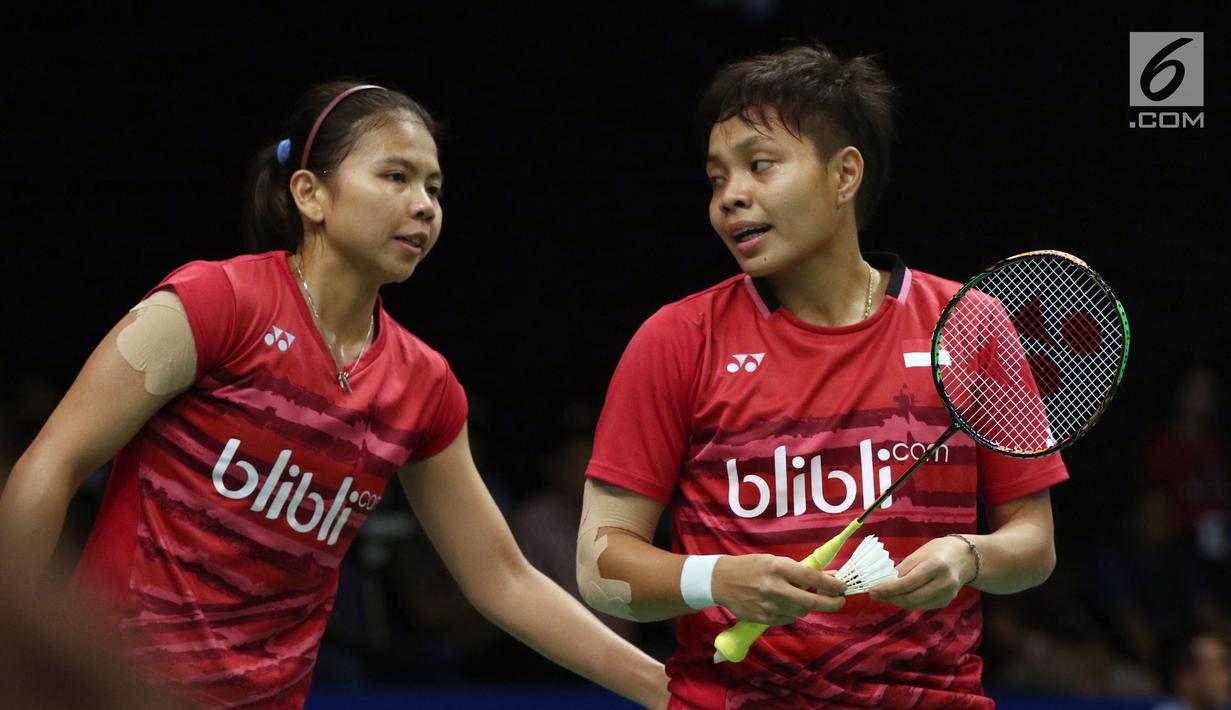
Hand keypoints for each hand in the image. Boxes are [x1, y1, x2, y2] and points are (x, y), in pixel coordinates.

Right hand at [711, 554, 845, 624]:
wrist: (721, 581)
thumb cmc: (751, 567)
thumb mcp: (775, 560)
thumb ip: (800, 570)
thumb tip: (828, 576)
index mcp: (778, 568)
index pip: (812, 578)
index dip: (831, 584)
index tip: (843, 586)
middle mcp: (774, 587)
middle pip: (811, 601)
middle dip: (831, 603)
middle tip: (840, 601)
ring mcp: (769, 606)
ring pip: (801, 611)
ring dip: (807, 605)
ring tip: (802, 596)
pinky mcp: (763, 619)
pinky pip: (788, 619)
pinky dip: (791, 612)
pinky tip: (784, 603)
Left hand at [869, 536, 975, 609]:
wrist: (965, 558)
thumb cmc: (938, 551)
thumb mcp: (919, 553)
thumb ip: (903, 569)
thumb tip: (884, 582)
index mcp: (936, 566)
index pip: (908, 583)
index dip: (888, 589)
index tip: (872, 591)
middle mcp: (944, 583)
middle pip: (912, 598)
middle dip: (890, 598)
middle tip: (875, 594)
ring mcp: (947, 595)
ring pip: (916, 605)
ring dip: (897, 602)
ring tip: (885, 595)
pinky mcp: (946, 602)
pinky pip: (923, 606)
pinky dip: (909, 602)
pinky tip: (900, 596)